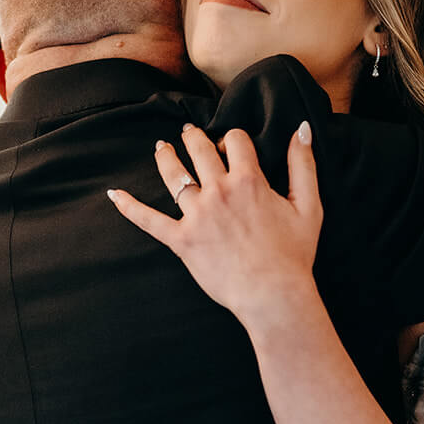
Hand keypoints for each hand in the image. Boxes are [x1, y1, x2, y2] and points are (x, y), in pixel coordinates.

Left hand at [107, 122, 320, 326]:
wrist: (272, 294)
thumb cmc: (293, 254)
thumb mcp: (309, 205)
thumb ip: (303, 164)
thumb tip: (302, 129)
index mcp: (248, 180)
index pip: (234, 141)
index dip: (233, 139)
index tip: (232, 146)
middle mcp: (218, 191)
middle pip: (199, 151)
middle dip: (194, 138)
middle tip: (188, 133)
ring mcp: (196, 215)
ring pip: (173, 175)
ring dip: (165, 157)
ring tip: (161, 147)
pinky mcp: (181, 239)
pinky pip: (149, 220)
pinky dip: (129, 207)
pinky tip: (114, 194)